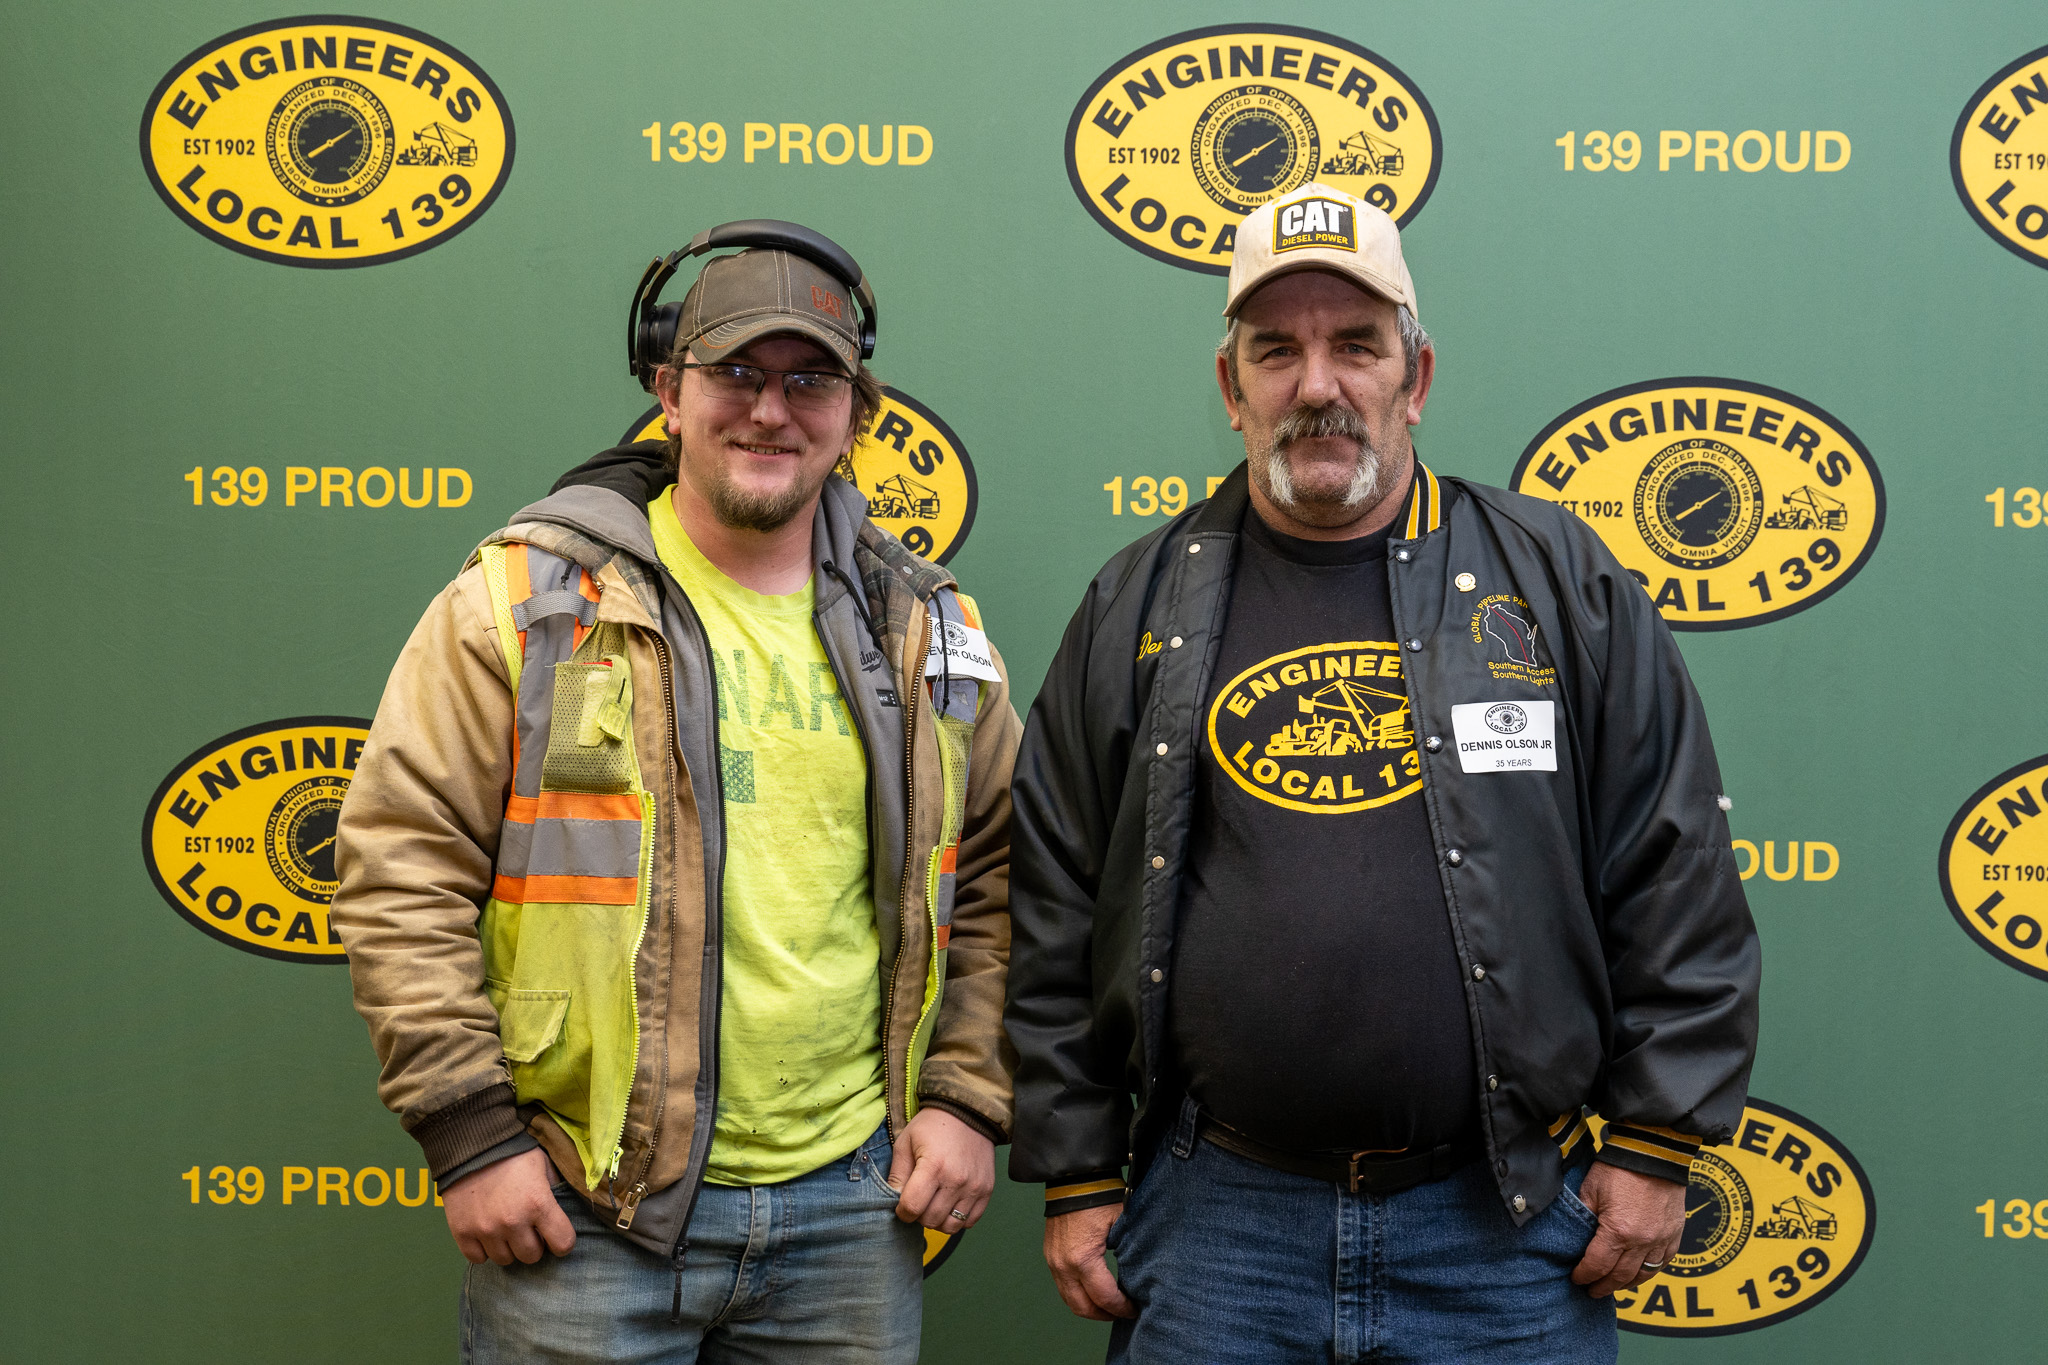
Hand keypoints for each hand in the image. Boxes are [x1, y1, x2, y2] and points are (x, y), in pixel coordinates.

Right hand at [441, 1146, 576, 1266]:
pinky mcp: (462, 1233)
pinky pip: (478, 1259)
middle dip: (533, 1244)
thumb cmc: (513, 1154)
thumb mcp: (544, 1165)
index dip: (562, 1241)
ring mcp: (486, 1230)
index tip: (555, 1234)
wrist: (471, 1145)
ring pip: (505, 1260)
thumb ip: (555, 1191)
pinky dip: (483, 1250)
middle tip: (527, 1228)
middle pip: (531, 1256)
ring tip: (505, 1229)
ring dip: (508, 1247)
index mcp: (538, 1204)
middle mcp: (513, 1222)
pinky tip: (486, 1233)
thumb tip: (562, 1213)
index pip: (563, 1244)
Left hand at [888, 1108, 994, 1230]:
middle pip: (930, 1220)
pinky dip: (958, 1218)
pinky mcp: (987, 1190)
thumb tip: (893, 1202)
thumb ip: (897, 1175)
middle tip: (919, 1200)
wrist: (968, 1113)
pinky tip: (951, 1203)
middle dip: (919, 1215)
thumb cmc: (932, 1127)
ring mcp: (974, 1187)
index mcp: (933, 1166)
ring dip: (938, 1220)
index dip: (902, 1211)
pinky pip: (970, 1221)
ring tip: (934, 1204)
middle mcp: (956, 1179)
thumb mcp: (905, 1142)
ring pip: (950, 1226)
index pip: (912, 1207)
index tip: (902, 1204)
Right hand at [1044, 1204, 1134, 1320]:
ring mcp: (1053, 1262)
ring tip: (1109, 1306)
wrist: (1074, 1177)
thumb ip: (1129, 1253)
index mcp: (1083, 1259)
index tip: (1134, 1309)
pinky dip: (1078, 1295)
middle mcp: (1063, 1266)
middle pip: (1083, 1307)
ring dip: (1089, 1308)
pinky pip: (1062, 1286)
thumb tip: (1140, 1277)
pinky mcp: (1050, 1256)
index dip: (1121, 1308)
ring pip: (1070, 1300)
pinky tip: (1093, 1291)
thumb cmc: (1100, 1198)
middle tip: (1122, 1313)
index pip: (1104, 1298)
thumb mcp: (1122, 1224)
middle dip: (1104, 1315)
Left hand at [1569, 1161, 1683, 1297]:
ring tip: (1613, 1287)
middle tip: (1592, 1291)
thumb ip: (1584, 1217)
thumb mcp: (1590, 1190)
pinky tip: (1638, 1273)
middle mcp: (1642, 1241)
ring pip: (1644, 1275)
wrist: (1654, 1152)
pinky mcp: (1675, 1235)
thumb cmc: (1619, 1168)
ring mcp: (1661, 1240)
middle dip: (1604, 1286)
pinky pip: (1662, 1263)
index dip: (1585, 1275)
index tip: (1577, 1278)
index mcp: (1618, 1231)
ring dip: (1626, 1284)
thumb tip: (1576, 1237)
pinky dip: (1649, 1272)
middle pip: (1621, 1276)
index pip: (1598, 1265)